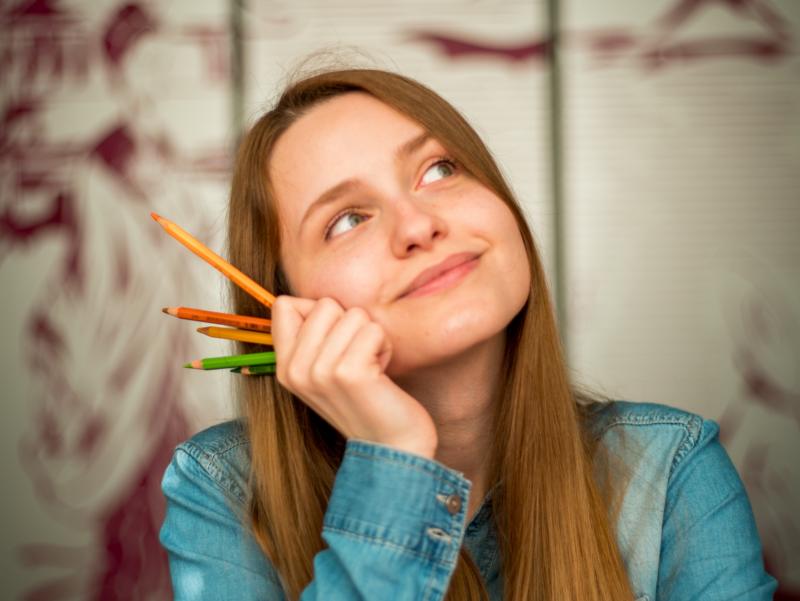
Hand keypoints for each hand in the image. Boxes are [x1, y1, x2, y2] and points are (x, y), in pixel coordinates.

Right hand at [271, 296, 437, 458]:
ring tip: (370, 368)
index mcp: (285, 367)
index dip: (317, 312)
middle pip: (324, 304)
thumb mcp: (325, 371)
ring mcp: (320, 372)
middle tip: (358, 359)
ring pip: (353, 314)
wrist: (390, 448)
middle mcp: (296, 369)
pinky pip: (373, 329)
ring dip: (371, 337)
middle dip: (351, 325)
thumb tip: (317, 302)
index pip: (283, 305)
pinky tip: (381, 373)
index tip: (334, 342)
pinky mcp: (349, 373)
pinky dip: (384, 346)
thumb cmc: (365, 401)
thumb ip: (312, 338)